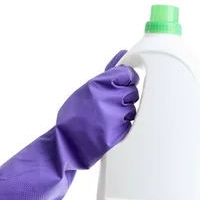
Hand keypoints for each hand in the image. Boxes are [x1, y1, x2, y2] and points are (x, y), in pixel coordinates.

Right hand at [0, 50, 138, 199]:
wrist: (66, 145)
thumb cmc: (73, 117)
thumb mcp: (85, 90)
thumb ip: (106, 75)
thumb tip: (122, 54)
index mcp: (98, 84)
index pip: (127, 74)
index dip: (127, 79)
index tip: (124, 83)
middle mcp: (108, 98)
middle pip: (132, 91)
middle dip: (125, 97)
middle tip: (112, 105)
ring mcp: (116, 115)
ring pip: (133, 108)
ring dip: (124, 112)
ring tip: (108, 119)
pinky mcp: (121, 131)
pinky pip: (131, 124)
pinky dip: (123, 126)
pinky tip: (110, 128)